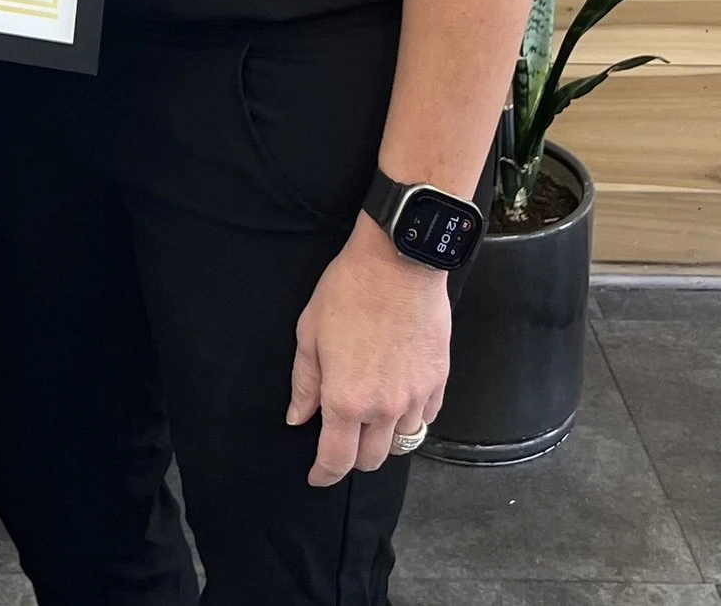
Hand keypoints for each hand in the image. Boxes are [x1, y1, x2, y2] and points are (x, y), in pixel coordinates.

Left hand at [287, 214, 450, 485]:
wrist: (399, 262)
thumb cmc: (348, 291)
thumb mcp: (310, 332)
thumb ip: (305, 383)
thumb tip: (298, 417)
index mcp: (346, 399)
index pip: (336, 459)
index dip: (323, 474)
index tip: (317, 476)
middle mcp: (384, 408)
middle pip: (372, 459)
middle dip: (353, 456)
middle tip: (340, 438)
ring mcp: (416, 397)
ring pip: (401, 441)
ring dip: (383, 437)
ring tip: (369, 416)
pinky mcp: (439, 381)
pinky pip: (425, 417)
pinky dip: (410, 417)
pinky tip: (397, 396)